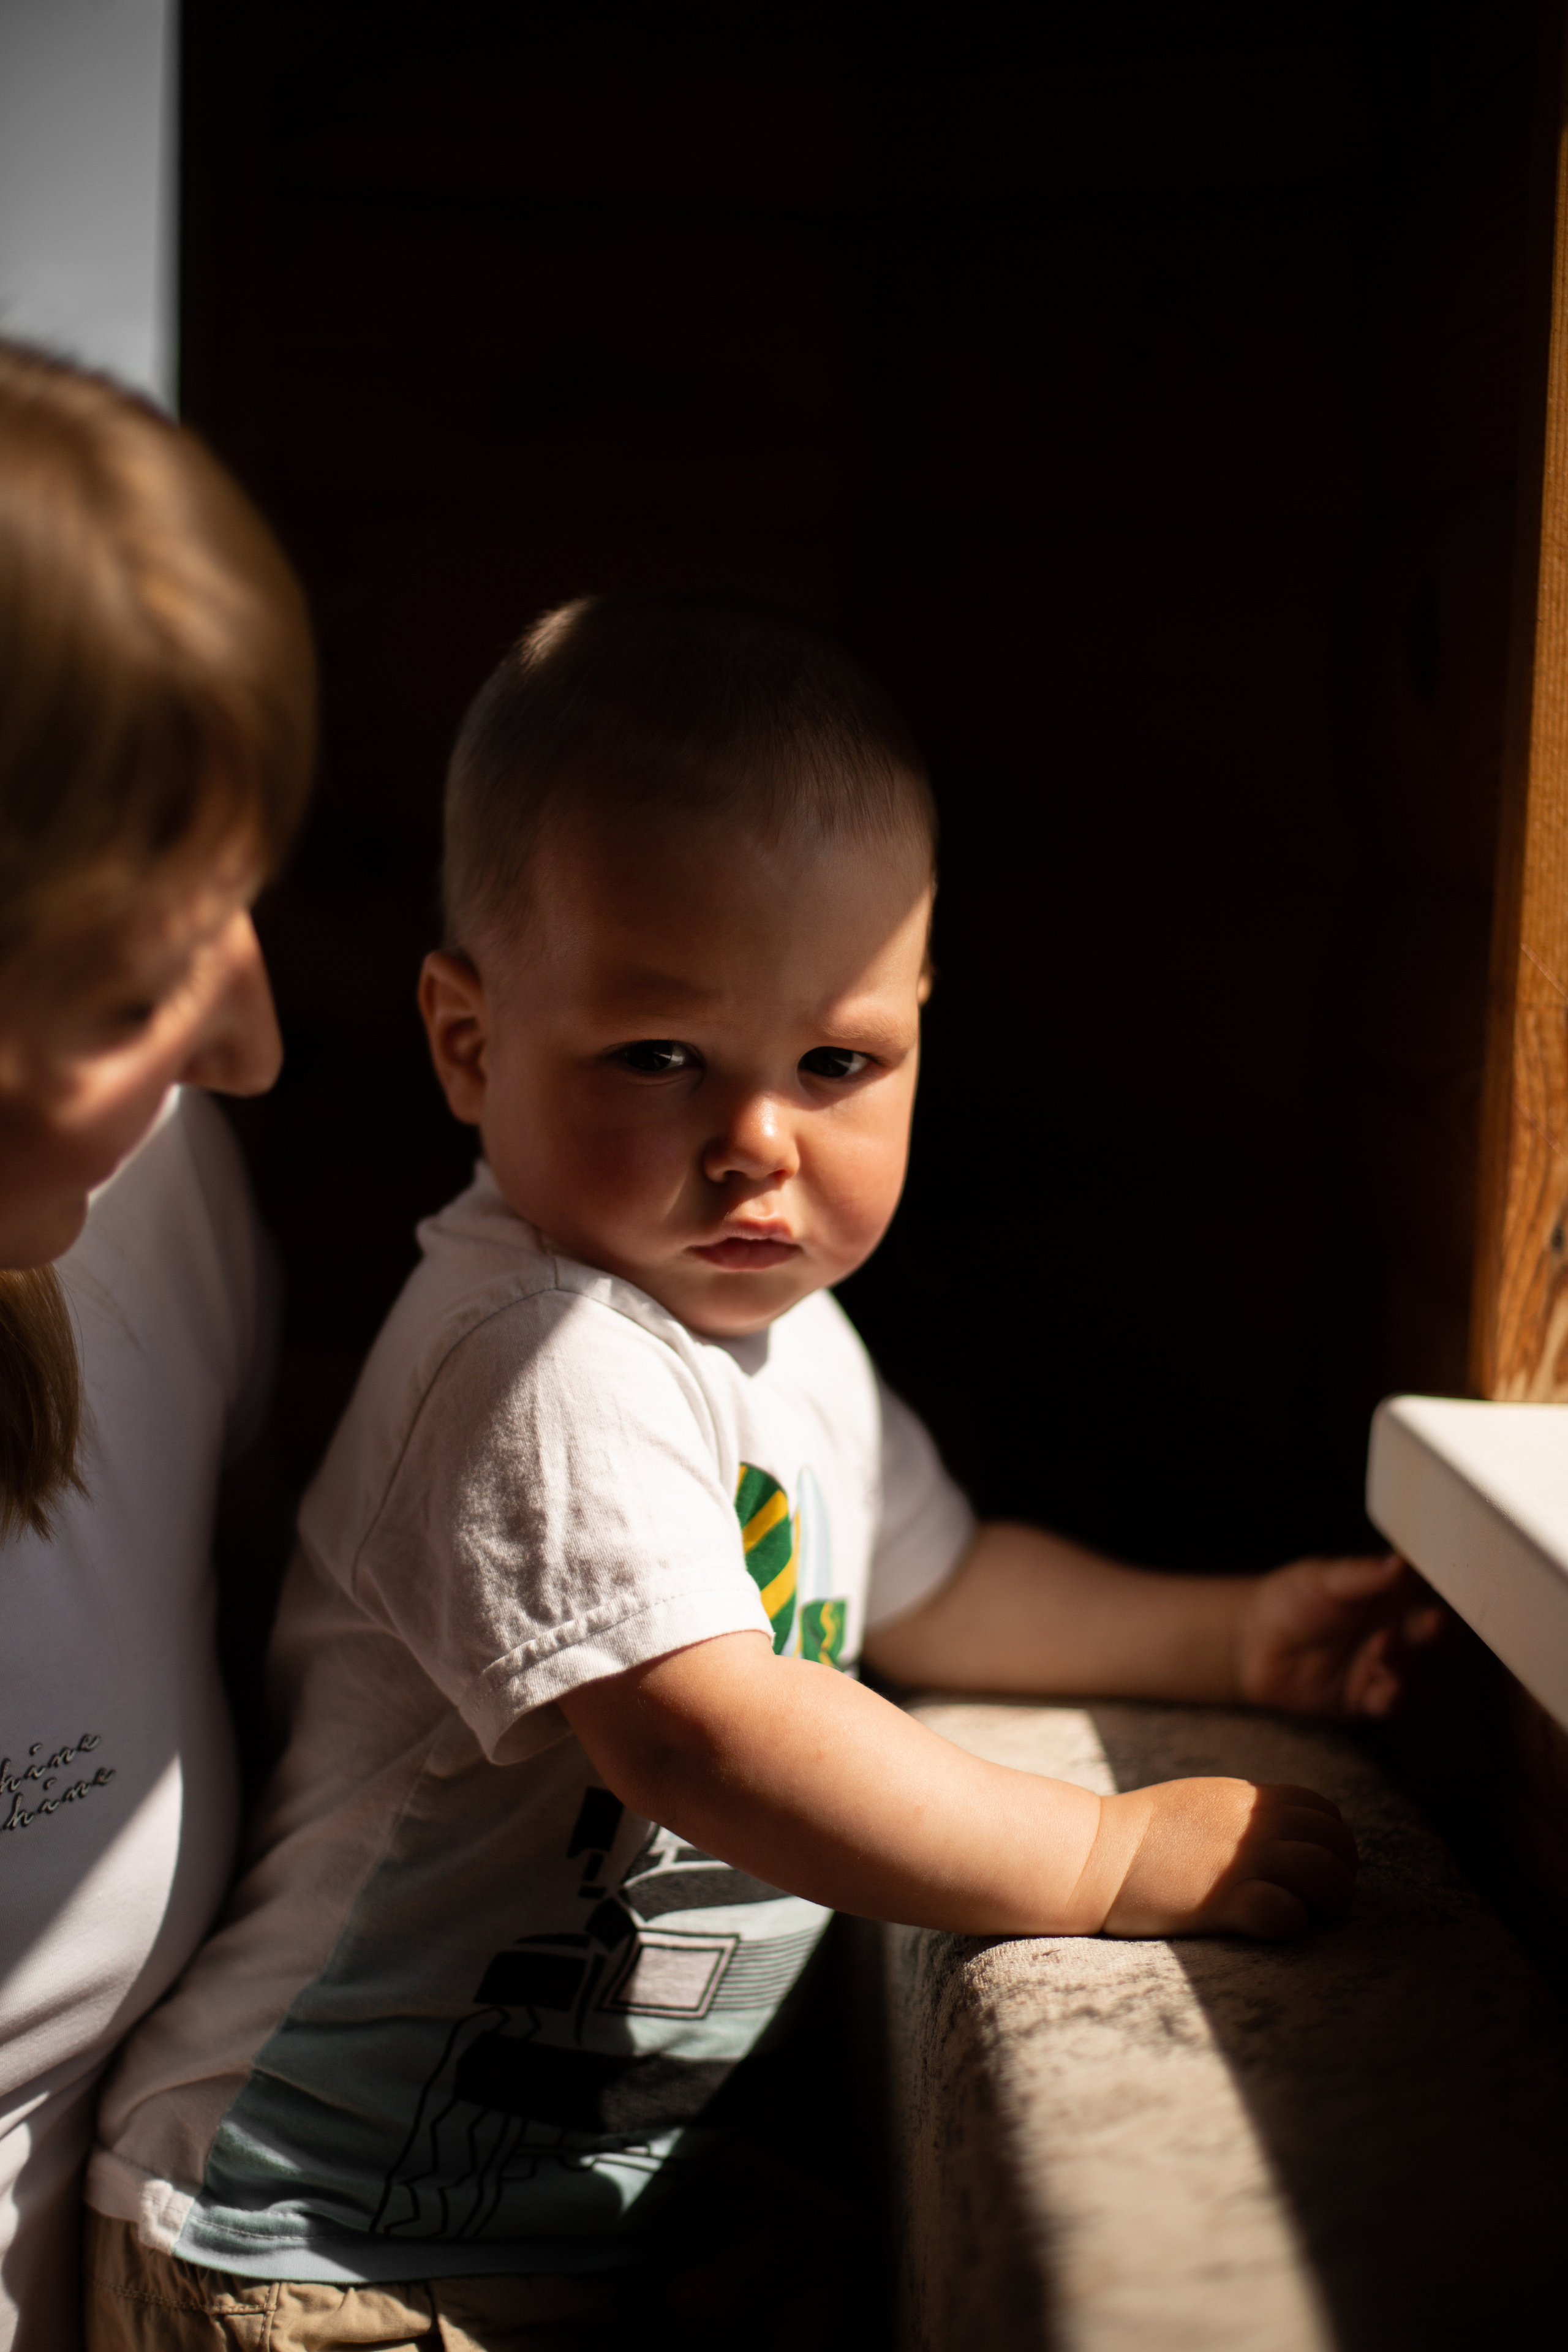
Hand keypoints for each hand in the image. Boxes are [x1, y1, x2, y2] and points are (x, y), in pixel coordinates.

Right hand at [1098, 1777, 1356, 1938]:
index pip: (1324, 1812)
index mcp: (1248, 1800)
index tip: (1318, 1867)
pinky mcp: (1221, 1901)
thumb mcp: (1202, 1803)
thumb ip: (1244, 1811)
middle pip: (1336, 1843)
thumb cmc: (1141, 1834)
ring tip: (1308, 1915)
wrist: (1091, 1853)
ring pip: (1325, 1874)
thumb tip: (1281, 1827)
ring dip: (1328, 1900)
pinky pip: (1285, 1913)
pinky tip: (1273, 1924)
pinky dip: (1292, 1922)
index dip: (1332, 1842)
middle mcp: (1253, 1825)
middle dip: (1340, 1874)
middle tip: (1321, 1900)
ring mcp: (1240, 1861)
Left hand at [1236, 1553, 1444, 1717]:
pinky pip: (1389, 1700)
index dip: (1440, 1585)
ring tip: (1382, 1644)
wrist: (1250, 1643)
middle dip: (1435, 1626)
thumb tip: (1403, 1561)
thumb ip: (1363, 1575)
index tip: (1451, 1580)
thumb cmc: (1290, 1599)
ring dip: (1403, 1657)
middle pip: (1426, 1628)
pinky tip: (1389, 1685)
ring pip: (1410, 1664)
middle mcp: (1392, 1626)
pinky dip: (1394, 1694)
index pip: (1423, 1586)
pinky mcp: (1366, 1697)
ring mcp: (1381, 1662)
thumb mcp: (1323, 1579)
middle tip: (1434, 1620)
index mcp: (1386, 1592)